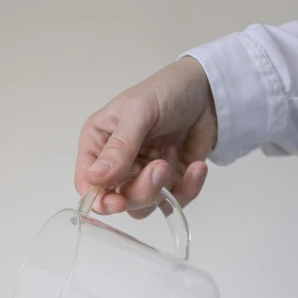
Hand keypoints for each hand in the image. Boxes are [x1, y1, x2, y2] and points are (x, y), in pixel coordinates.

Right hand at [75, 57, 216, 213]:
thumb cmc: (167, 90)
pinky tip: (196, 167)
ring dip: (162, 188)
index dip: (99, 199)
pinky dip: (187, 189)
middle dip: (141, 190)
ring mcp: (143, 176)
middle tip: (161, 167)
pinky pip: (173, 201)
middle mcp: (116, 165)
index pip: (87, 183)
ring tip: (174, 154)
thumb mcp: (139, 112)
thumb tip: (93, 178)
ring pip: (143, 206)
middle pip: (117, 200)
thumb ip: (119, 147)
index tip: (118, 202)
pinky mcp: (169, 183)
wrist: (210, 91)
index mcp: (98, 144)